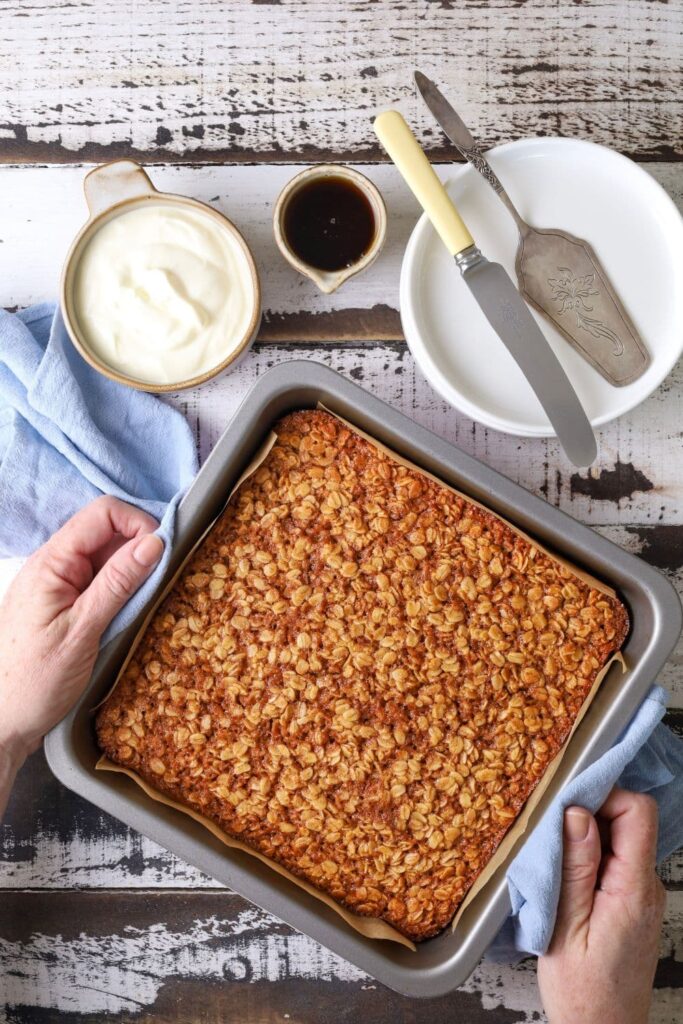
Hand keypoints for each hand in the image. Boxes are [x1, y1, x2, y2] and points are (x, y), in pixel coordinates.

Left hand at [0, 497, 162, 769]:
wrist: (2, 721)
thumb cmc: (34, 681)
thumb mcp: (83, 630)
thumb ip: (118, 582)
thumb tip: (156, 542)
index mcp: (52, 562)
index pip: (103, 513)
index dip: (139, 523)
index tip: (165, 552)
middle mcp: (54, 564)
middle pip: (107, 530)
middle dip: (141, 544)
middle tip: (165, 575)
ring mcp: (59, 583)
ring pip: (107, 555)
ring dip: (134, 567)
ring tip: (153, 593)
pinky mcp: (65, 603)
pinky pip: (100, 579)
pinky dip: (122, 586)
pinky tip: (134, 607)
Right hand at [538, 788, 665, 1023]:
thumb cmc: (582, 993)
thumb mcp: (565, 927)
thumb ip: (575, 867)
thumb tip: (577, 813)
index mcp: (633, 890)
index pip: (637, 812)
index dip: (603, 796)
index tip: (565, 806)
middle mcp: (646, 886)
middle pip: (626, 821)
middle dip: (586, 816)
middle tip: (549, 838)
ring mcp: (642, 895)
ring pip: (617, 839)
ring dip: (583, 840)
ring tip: (553, 865)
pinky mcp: (632, 903)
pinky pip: (614, 861)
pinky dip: (588, 859)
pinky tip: (564, 881)